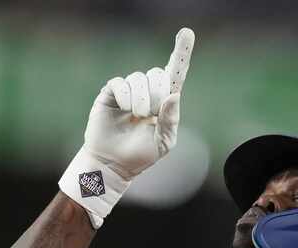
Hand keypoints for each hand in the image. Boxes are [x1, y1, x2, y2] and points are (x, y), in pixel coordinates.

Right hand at [59, 27, 195, 228]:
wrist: (113, 164)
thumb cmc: (140, 156)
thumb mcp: (163, 143)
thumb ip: (170, 120)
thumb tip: (173, 95)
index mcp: (164, 102)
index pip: (175, 74)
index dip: (181, 53)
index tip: (186, 33)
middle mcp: (147, 92)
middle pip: (157, 74)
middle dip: (157, 93)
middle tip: (150, 113)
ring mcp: (128, 92)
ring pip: (139, 78)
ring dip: (141, 99)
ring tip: (137, 116)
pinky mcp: (111, 93)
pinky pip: (120, 83)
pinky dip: (125, 96)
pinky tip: (124, 109)